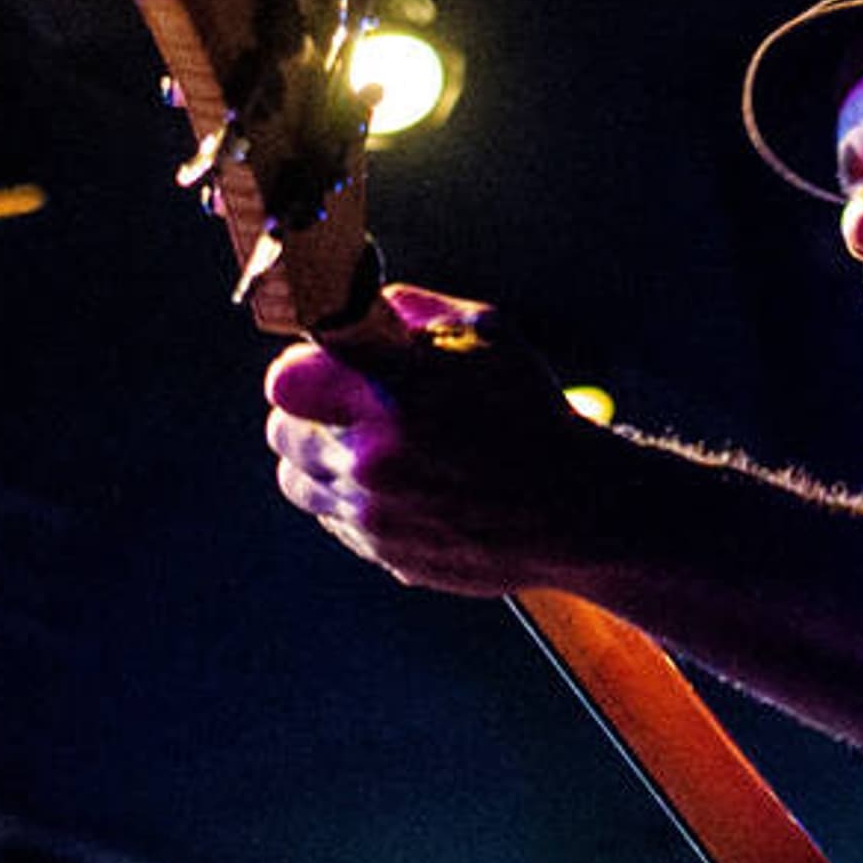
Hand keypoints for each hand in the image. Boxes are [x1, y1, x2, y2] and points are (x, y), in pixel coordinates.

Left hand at [262, 284, 622, 595]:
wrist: (578, 509)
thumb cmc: (534, 415)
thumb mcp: (485, 334)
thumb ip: (412, 310)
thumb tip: (363, 307)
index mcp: (386, 400)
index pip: (285, 380)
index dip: (307, 368)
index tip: (329, 367)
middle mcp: (368, 464)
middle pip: (283, 432)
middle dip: (312, 412)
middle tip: (355, 405)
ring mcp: (373, 517)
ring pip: (299, 482)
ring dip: (323, 461)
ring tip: (373, 447)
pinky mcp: (386, 554)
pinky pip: (337, 521)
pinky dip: (355, 501)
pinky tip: (401, 484)